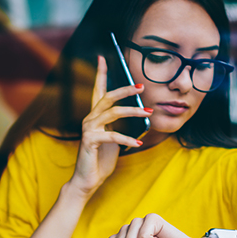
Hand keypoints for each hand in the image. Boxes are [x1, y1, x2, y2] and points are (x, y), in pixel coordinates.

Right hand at [70, 56, 151, 196]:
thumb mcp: (114, 139)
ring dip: (133, 111)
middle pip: (108, 97)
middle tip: (142, 87)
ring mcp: (88, 129)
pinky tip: (138, 143)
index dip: (100, 73)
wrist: (87, 180)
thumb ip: (120, 125)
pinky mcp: (90, 141)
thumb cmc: (101, 159)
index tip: (103, 57)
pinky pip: (112, 136)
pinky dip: (127, 139)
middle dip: (125, 90)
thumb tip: (141, 115)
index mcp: (95, 116)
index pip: (98, 90)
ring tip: (148, 113)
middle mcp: (89, 119)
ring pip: (112, 113)